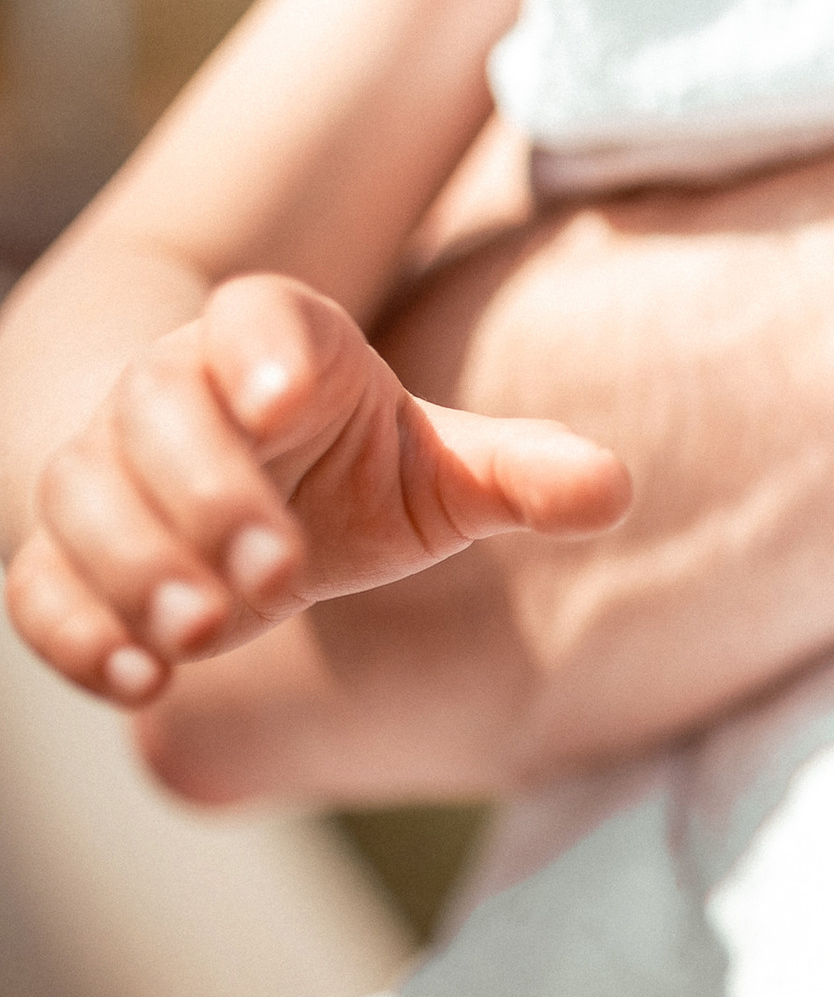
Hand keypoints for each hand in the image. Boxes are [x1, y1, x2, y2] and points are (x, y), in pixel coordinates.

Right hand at [5, 273, 629, 709]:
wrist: (228, 482)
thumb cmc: (344, 464)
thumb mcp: (433, 465)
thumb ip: (515, 471)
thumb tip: (612, 488)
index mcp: (277, 343)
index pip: (256, 316)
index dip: (263, 347)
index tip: (283, 397)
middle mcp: (173, 389)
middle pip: (155, 412)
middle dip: (208, 497)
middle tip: (277, 582)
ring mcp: (104, 467)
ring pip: (82, 497)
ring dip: (137, 568)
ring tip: (207, 635)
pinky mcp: (62, 552)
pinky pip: (36, 581)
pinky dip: (75, 629)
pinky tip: (140, 679)